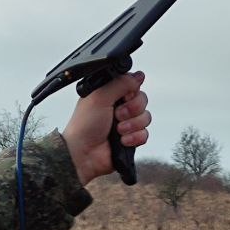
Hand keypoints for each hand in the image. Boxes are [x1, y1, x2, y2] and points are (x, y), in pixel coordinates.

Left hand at [61, 71, 150, 185]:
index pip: (133, 85)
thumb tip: (138, 75)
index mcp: (111, 94)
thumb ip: (120, 83)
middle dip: (131, 109)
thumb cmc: (84, 125)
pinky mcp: (131, 138)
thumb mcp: (100, 96)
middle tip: (117, 115)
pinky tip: (121, 140)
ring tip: (117, 130)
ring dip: (131, 125)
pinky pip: (145, 134)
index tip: (124, 97)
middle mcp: (119, 107)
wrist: (84, 153)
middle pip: (142, 100)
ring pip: (145, 117)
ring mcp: (126, 123)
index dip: (131, 91)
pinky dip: (133, 138)